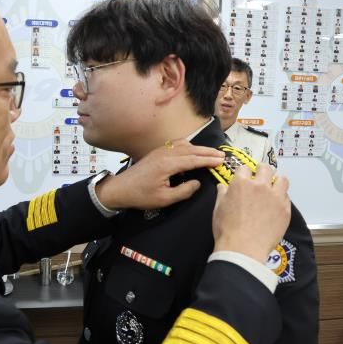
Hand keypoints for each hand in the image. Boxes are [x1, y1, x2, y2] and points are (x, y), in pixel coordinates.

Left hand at [96, 139, 224, 210]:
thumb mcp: (164, 199)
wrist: (120, 189)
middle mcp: (165, 153)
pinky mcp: (156, 152)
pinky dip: (187, 146)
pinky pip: (175, 144)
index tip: (222, 161)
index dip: (208, 160)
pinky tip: (192, 151)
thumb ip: (184, 191)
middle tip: (222, 155)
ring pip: (184, 145)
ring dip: (198, 148)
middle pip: (191, 149)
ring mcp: (160, 151)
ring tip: (210, 153)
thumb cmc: (141, 196)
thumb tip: (198, 183)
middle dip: (207, 152)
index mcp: (168, 164)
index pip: (193, 160)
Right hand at [212, 164, 290, 262]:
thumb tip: (223, 186)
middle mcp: (260, 186)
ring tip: (273, 189)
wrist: (243, 248)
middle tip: (259, 179)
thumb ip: (222, 194)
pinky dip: (281, 198)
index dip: (243, 173)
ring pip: (282, 179)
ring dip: (276, 181)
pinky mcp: (285, 209)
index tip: (243, 178)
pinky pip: (286, 197)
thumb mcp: (218, 209)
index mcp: (241, 183)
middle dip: (261, 171)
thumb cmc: (226, 229)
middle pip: (266, 168)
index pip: (244, 168)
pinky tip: (276, 205)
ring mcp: (275, 197)